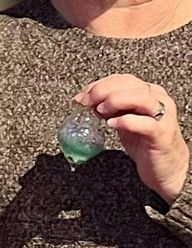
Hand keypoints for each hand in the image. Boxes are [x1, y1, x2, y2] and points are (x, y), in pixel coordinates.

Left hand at [77, 74, 187, 202]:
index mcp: (150, 92)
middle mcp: (159, 100)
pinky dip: (125, 121)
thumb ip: (110, 107)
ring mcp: (163, 116)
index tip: (82, 96)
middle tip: (86, 103)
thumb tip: (85, 100)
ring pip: (139, 97)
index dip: (98, 85)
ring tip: (100, 112)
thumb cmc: (145, 142)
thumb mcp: (123, 119)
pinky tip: (112, 124)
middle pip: (129, 84)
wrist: (166, 168)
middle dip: (102, 91)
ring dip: (115, 101)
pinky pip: (145, 123)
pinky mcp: (162, 134)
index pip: (122, 79)